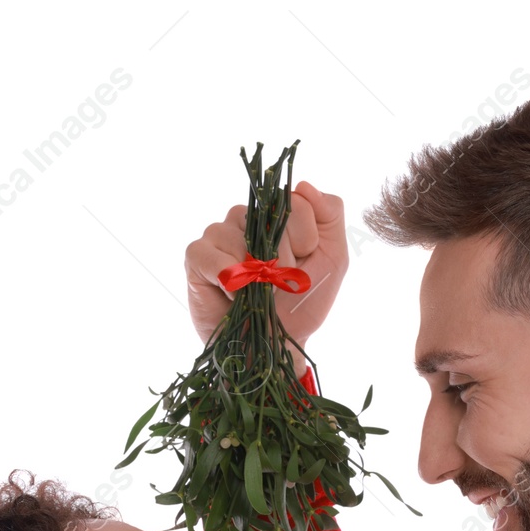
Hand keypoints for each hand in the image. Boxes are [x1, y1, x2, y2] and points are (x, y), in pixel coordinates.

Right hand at [184, 179, 348, 369]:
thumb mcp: (333, 259)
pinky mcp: (196, 256)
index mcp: (278, 214)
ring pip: (239, 237)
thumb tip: (302, 185)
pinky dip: (230, 280)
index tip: (305, 264)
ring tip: (257, 294)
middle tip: (280, 285)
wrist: (276, 346)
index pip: (296, 202)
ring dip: (257, 276)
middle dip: (283, 262)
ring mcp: (220, 234)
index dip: (306, 239)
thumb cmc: (302, 304)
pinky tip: (235, 296)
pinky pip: (211, 255)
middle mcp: (248, 218)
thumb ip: (330, 215)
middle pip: (268, 219)